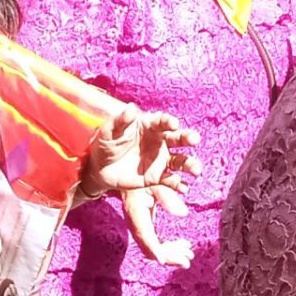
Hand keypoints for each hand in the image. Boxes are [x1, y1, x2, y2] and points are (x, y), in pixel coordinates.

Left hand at [79, 109, 197, 197]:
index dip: (169, 121)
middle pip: (178, 138)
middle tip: (194, 140)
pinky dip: (178, 184)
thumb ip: (120, 121)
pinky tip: (184, 187)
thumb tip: (130, 108)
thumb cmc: (105, 144)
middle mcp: (160, 142)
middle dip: (188, 138)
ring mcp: (161, 160)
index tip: (173, 123)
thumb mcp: (108, 131)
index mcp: (149, 127)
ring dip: (190, 164)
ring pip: (180, 160)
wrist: (98, 168)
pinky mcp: (157, 177)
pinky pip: (171, 180)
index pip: (162, 121)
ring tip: (196, 171)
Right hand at [121, 184, 193, 267]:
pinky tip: (182, 244)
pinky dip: (169, 246)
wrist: (129, 177)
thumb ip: (168, 196)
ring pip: (154, 247)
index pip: (145, 236)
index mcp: (136, 213)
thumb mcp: (155, 183)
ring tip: (189, 253)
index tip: (163, 261)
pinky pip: (156, 242)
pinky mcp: (145, 226)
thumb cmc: (143, 177)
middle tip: (188, 259)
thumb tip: (184, 213)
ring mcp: (140, 227)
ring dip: (171, 252)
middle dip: (169, 255)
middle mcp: (136, 224)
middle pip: (150, 247)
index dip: (153, 250)